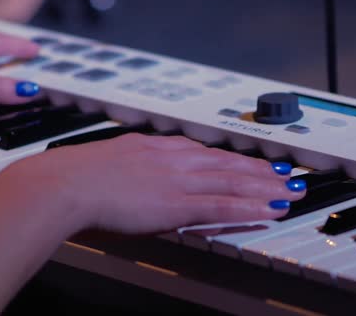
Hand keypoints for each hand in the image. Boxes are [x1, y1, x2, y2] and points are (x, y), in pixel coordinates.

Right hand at [3, 134, 305, 234]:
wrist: (67, 183)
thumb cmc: (78, 175)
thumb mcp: (110, 162)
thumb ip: (130, 167)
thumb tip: (136, 176)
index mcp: (156, 147)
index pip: (205, 151)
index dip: (233, 157)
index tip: (251, 160)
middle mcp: (174, 158)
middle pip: (227, 163)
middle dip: (259, 168)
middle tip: (284, 172)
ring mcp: (178, 179)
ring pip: (233, 181)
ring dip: (264, 186)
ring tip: (288, 190)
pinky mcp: (177, 202)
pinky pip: (223, 205)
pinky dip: (250, 207)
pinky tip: (270, 209)